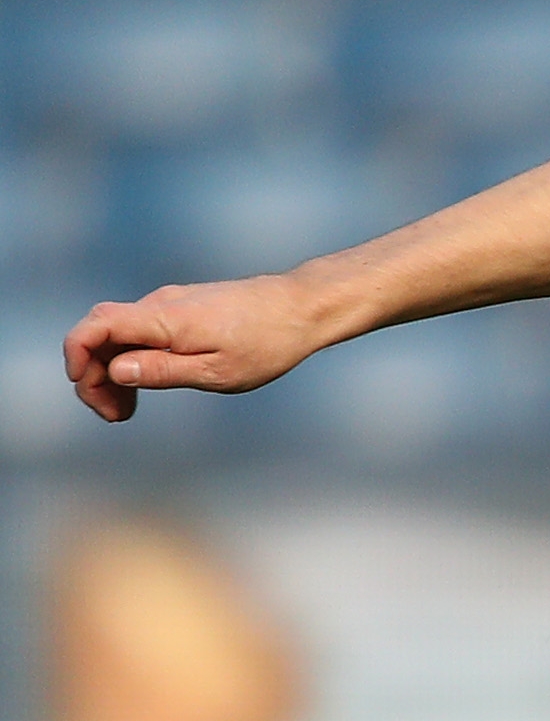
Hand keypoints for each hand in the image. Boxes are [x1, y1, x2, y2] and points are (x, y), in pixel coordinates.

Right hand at [63, 275, 336, 423]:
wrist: (302, 308)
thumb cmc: (268, 343)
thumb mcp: (218, 371)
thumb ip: (164, 370)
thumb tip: (115, 370)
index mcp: (165, 319)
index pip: (97, 326)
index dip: (77, 354)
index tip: (84, 387)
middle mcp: (159, 305)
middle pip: (101, 333)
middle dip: (93, 374)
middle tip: (112, 415)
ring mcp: (169, 305)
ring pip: (120, 335)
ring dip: (112, 371)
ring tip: (124, 411)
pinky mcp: (181, 311)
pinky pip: (141, 333)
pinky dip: (132, 360)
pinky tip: (143, 386)